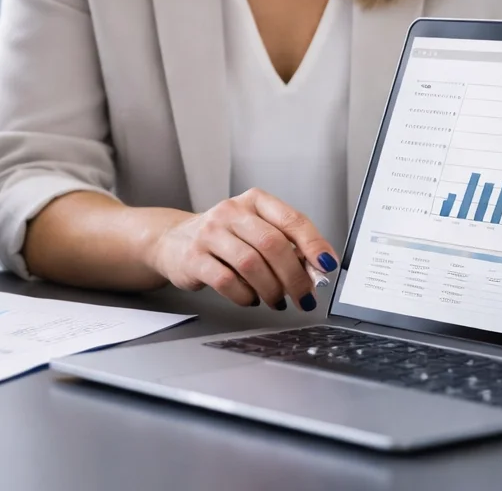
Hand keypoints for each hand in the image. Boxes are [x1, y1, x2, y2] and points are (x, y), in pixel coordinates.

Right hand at [145, 188, 338, 310]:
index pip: (291, 219)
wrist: (174, 240)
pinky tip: (250, 298)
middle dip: (294, 277)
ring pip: (251, 264)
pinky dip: (245, 296)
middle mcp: (231, 212)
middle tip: (304, 297)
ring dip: (271, 289)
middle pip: (272, 244)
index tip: (327, 266)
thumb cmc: (225, 238)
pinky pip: (227, 281)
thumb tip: (317, 271)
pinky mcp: (193, 258)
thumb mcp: (255, 231)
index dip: (313, 244)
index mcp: (254, 201)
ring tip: (277, 300)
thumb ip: (286, 246)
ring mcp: (210, 233)